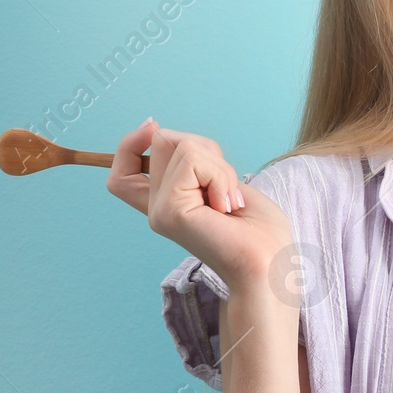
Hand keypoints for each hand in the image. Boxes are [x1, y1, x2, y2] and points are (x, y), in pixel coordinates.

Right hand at [105, 118, 292, 292]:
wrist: (270, 266)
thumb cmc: (259, 231)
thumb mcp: (224, 181)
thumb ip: (196, 162)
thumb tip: (161, 131)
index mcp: (169, 205)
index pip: (122, 172)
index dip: (130, 143)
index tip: (151, 126)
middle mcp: (158, 208)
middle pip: (162, 141)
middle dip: (206, 148)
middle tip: (226, 186)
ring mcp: (161, 210)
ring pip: (182, 145)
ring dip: (219, 164)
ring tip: (230, 199)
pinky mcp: (170, 210)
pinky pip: (192, 159)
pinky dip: (219, 173)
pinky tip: (227, 204)